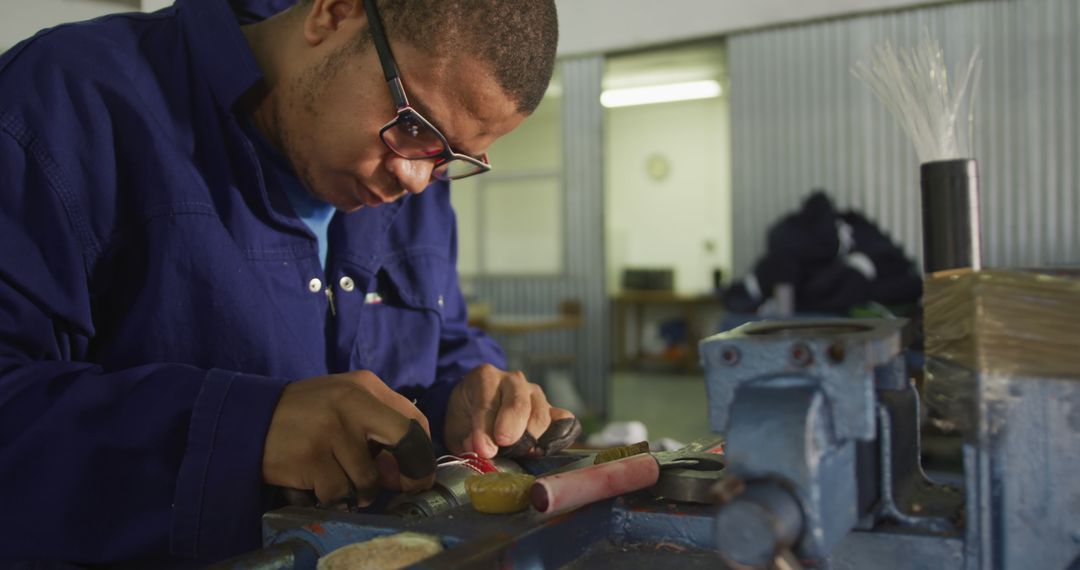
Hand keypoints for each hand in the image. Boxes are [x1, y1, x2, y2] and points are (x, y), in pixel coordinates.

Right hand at [262, 371, 435, 506]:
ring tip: (339, 481)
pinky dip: (331, 497)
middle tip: (404, 487)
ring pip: (368, 478)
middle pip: (405, 439)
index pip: (413, 419)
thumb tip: (405, 471)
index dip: (421, 452)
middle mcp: (352, 402)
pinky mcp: (311, 457)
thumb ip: (377, 426)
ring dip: (358, 491)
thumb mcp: (343, 402)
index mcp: (365, 385)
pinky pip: (338, 492)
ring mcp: (331, 430)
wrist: (247, 418)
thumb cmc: (304, 414)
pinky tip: (317, 485)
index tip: (416, 472)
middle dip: (411, 471)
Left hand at [444, 364, 575, 457]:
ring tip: (519, 453)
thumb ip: (464, 438)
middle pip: (518, 404)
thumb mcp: (455, 427)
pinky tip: (544, 449)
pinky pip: (564, 419)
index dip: (485, 428)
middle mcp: (513, 380)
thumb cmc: (466, 417)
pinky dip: (559, 435)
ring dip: (531, 437)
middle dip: (512, 428)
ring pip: (541, 413)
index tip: (484, 450)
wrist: (477, 408)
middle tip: (504, 446)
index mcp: (485, 377)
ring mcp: (535, 393)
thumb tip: (481, 449)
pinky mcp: (551, 409)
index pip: (487, 403)